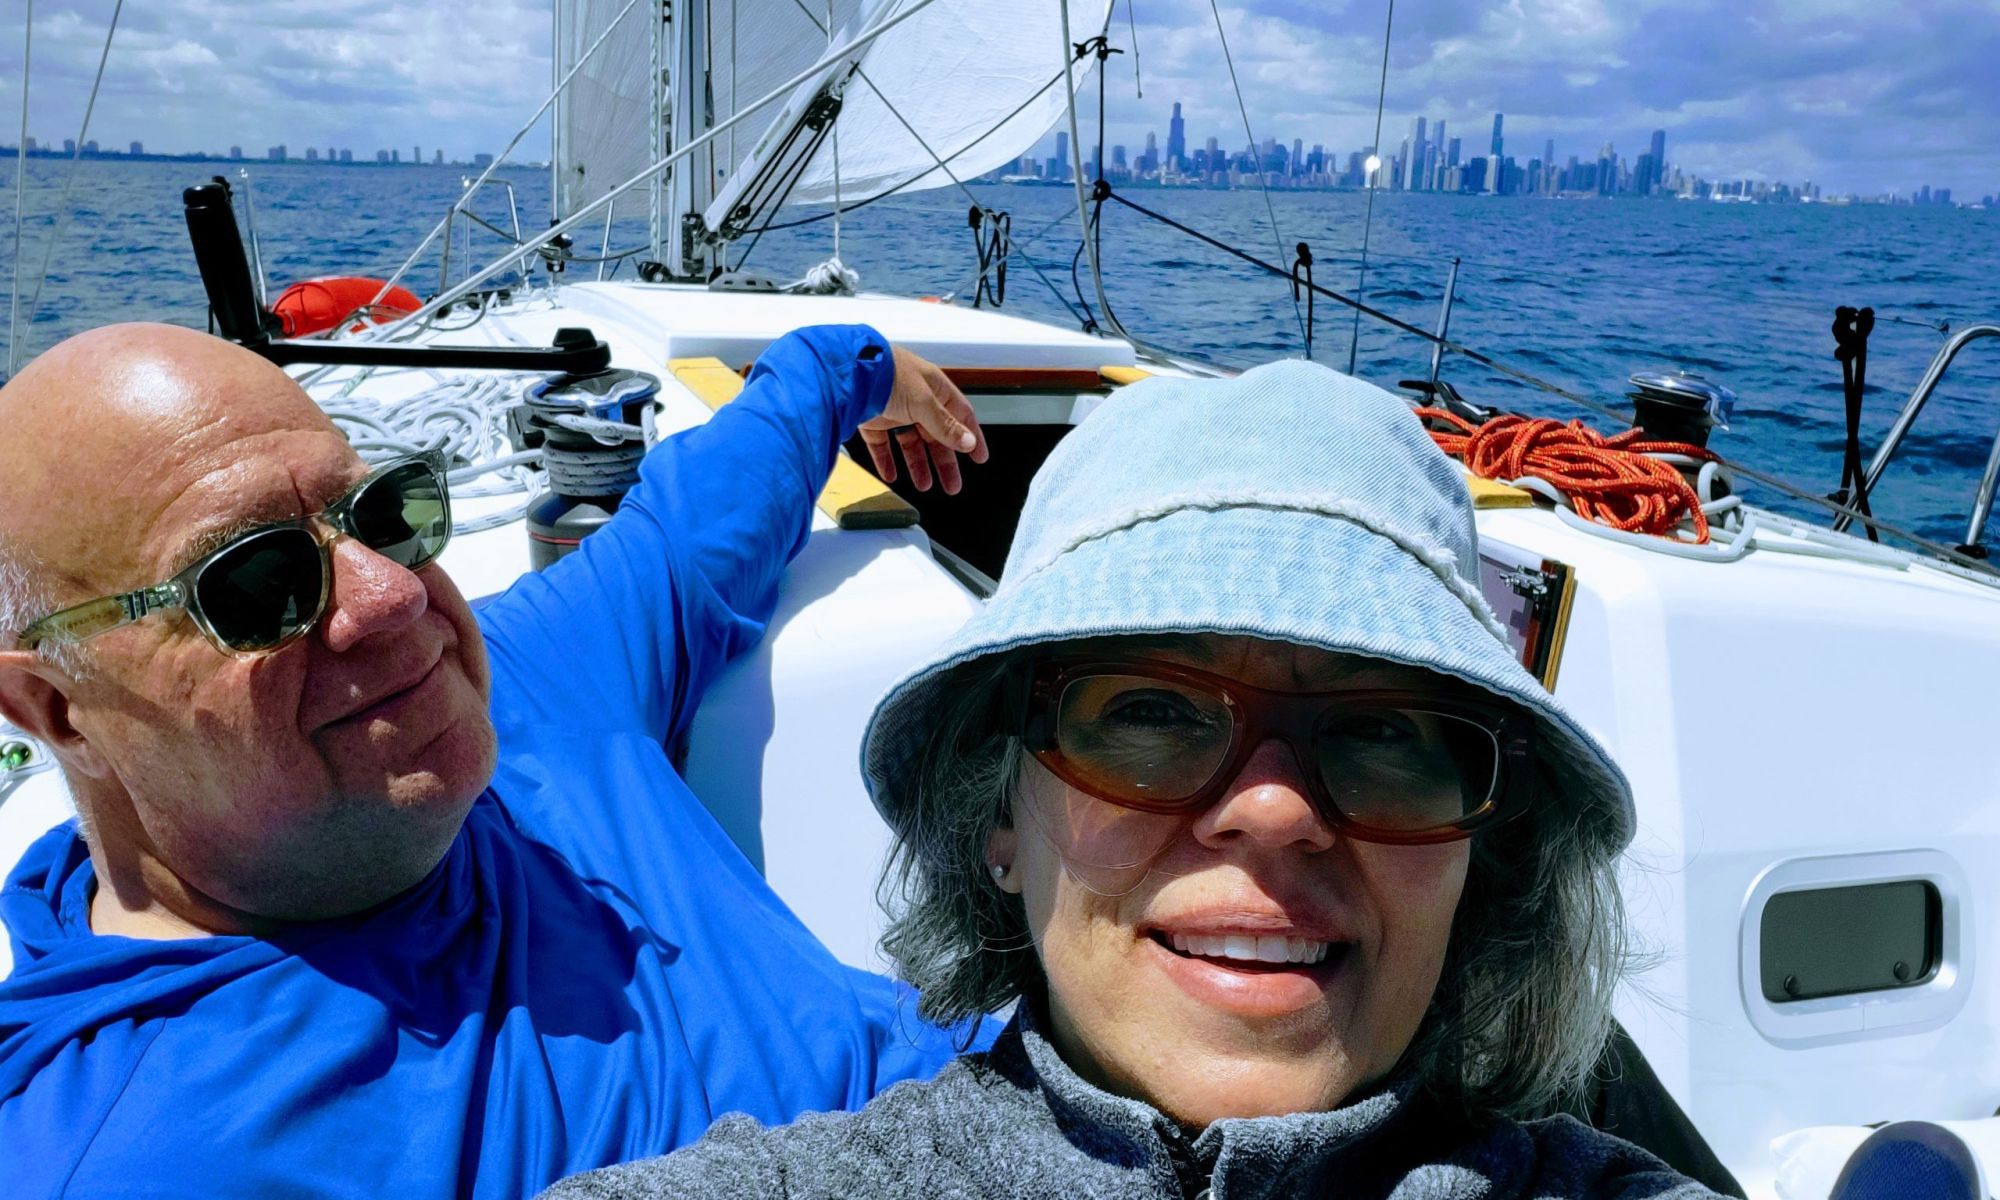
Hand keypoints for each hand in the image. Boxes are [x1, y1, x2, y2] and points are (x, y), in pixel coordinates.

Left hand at [857, 346, 989, 494]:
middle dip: (945, 462)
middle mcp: (916, 399)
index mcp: (934, 388)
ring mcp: (893, 410)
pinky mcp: (871, 419)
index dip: (971, 437)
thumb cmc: (888, 374)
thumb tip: (968, 442)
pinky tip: (891, 476)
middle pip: (936, 435)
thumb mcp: (924, 402)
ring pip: (910, 443)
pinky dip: (887, 461)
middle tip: (952, 485)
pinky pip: (882, 445)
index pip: (960, 416)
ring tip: (924, 485)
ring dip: (918, 464)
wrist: (848, 371)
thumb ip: (945, 425)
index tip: (979, 458)